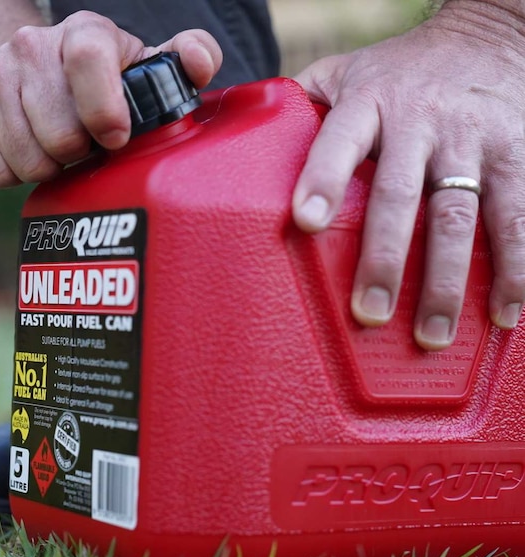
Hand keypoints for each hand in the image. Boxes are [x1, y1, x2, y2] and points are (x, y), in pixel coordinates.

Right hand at [0, 11, 221, 187]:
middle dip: (79, 152)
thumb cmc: (101, 82)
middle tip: (83, 144)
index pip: (89, 59)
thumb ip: (185, 61)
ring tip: (56, 148)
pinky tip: (24, 153)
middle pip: (59, 132)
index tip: (114, 138)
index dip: (105, 111)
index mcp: (84, 33)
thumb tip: (198, 62)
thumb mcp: (145, 68)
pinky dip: (12, 175)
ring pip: (27, 158)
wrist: (29, 72)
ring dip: (49, 167)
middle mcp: (30, 46)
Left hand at [291, 1, 524, 349]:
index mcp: (368, 103)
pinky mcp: (517, 155)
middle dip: (385, 258)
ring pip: (460, 216)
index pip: (338, 140)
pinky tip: (505, 311)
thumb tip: (245, 140)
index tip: (306, 221)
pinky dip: (516, 267)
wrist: (489, 36)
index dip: (322, 178)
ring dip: (448, 281)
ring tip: (432, 334)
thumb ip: (302, 104)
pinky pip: (518, 216)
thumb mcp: (346, 71)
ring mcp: (472, 140)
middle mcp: (420, 122)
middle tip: (370, 312)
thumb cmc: (400, 69)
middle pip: (400, 195)